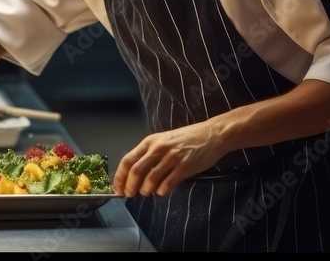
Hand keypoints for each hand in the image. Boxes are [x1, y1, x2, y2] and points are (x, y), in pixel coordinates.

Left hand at [113, 121, 228, 196]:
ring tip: (147, 192)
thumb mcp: (164, 140)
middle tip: (129, 194)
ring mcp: (171, 158)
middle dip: (130, 186)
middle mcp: (158, 148)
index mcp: (150, 141)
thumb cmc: (188, 138)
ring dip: (145, 191)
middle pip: (136, 171)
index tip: (117, 187)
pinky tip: (162, 191)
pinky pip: (166, 185)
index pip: (127, 160)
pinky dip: (161, 192)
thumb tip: (135, 175)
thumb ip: (150, 154)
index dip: (120, 176)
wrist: (212, 134)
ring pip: (150, 180)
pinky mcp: (184, 167)